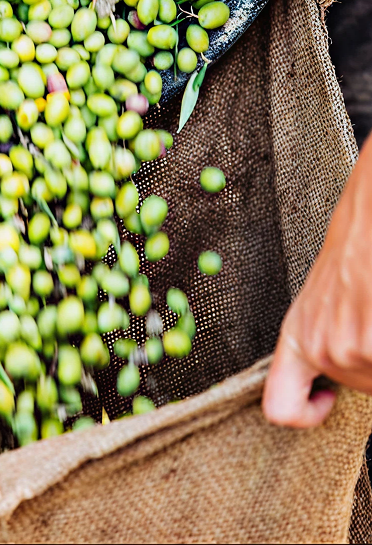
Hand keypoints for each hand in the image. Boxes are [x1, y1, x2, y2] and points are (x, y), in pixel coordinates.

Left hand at [263, 134, 371, 426]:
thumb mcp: (322, 305)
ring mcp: (345, 350)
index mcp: (296, 340)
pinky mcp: (369, 345)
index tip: (327, 397)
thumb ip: (323, 346)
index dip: (306, 414)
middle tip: (368, 318)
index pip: (279, 408)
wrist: (365, 227)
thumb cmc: (349, 262)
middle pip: (361, 391)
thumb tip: (331, 389)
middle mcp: (316, 350)